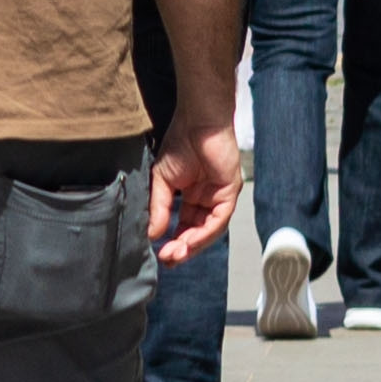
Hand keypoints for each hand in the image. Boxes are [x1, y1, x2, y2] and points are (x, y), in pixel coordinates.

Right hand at [148, 106, 243, 267]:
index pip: (184, 226)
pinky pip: (218, 219)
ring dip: (192, 245)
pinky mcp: (229, 192)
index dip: (173, 241)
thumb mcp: (161, 181)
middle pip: (197, 232)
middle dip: (182, 248)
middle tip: (168, 260)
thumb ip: (158, 208)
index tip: (160, 254)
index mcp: (191, 196)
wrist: (196, 121)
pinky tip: (188, 240)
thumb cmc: (179, 143)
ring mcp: (219, 197)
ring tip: (175, 254)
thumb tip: (151, 234)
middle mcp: (207, 200)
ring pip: (208, 230)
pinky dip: (203, 233)